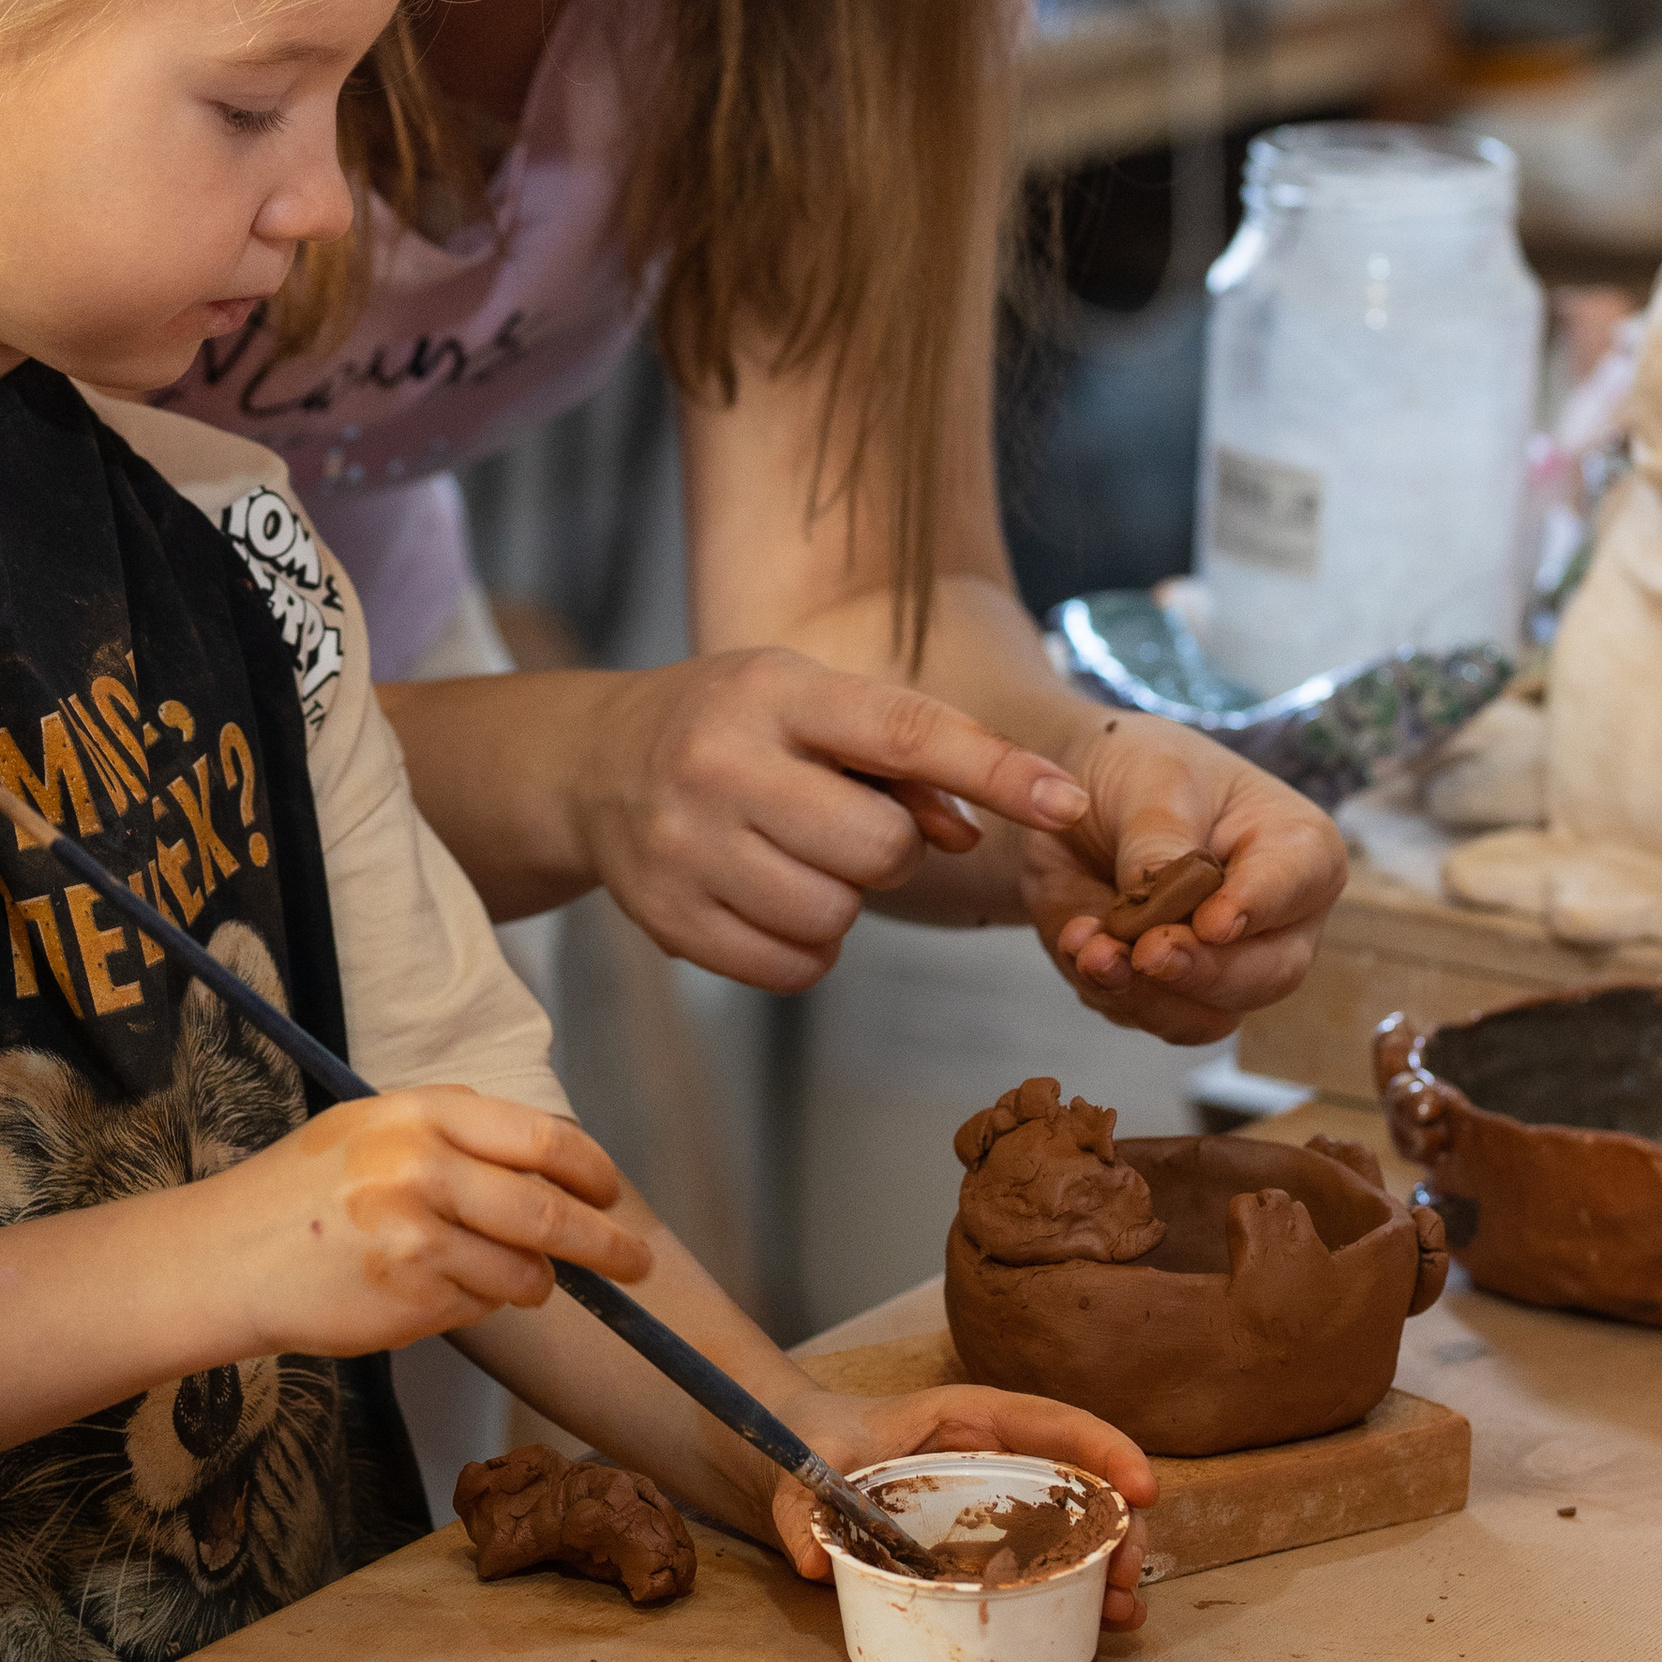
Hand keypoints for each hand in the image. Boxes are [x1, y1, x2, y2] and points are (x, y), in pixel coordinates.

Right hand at [220, 1087, 651, 1352]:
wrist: (225, 1257)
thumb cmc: (302, 1192)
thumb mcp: (374, 1127)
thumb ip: (457, 1135)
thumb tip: (553, 1166)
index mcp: (420, 1113)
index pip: (540, 1139)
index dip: (591, 1172)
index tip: (612, 1195)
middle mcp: (422, 1168)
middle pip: (549, 1212)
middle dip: (607, 1245)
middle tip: (635, 1263)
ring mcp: (416, 1236)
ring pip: (522, 1273)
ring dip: (529, 1285)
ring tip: (492, 1276)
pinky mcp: (409, 1298)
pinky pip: (478, 1308)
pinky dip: (473, 1305)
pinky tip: (425, 1290)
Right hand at [570, 652, 1088, 992]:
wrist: (594, 765)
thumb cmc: (735, 726)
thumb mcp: (811, 705)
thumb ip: (903, 758)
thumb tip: (970, 833)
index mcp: (774, 692)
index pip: (906, 732)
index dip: (996, 771)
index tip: (1067, 803)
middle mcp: (720, 762)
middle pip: (880, 849)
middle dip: (890, 853)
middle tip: (846, 826)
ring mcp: (684, 846)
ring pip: (836, 917)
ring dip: (843, 902)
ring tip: (798, 859)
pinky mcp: (665, 919)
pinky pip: (791, 969)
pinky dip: (803, 949)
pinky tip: (770, 900)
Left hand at [768, 1384, 1154, 1625]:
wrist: (810, 1458)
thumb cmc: (822, 1443)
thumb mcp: (811, 1462)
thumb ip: (804, 1505)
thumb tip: (817, 1564)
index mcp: (970, 1419)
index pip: (1051, 1421)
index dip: (1105, 1447)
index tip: (1144, 1485)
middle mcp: (1002, 1454)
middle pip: (1082, 1478)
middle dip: (1119, 1522)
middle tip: (1125, 1574)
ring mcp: (1005, 1498)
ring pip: (1080, 1521)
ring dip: (1110, 1560)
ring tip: (1122, 1607)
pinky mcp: (998, 1538)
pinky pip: (1054, 1555)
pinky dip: (1086, 1583)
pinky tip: (1106, 1618)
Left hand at [1021, 716, 1346, 1046]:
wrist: (1082, 799)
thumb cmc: (1145, 772)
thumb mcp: (1152, 779)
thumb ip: (1159, 836)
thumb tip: (1154, 891)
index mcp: (1296, 852)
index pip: (1295, 886)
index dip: (1258, 908)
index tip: (1214, 921)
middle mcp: (1275, 923)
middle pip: (1266, 974)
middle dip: (1202, 970)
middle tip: (1148, 953)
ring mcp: (1225, 967)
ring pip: (1206, 1015)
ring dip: (1145, 994)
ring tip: (1091, 952)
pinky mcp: (1169, 994)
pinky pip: (1147, 1014)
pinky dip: (1109, 990)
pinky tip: (1077, 947)